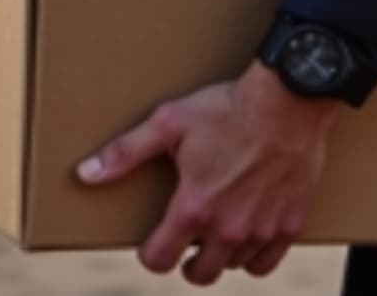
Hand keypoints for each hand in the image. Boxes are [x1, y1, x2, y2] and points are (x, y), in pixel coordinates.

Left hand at [76, 61, 341, 285]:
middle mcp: (228, 228)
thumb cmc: (224, 110)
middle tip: (184, 241)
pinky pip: (267, 262)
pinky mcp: (291, 224)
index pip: (160, 259)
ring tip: (214, 230)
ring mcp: (262, 230)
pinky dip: (254, 255)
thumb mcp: (166, 124)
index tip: (151, 244)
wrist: (286, 102)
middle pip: (200, 274)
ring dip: (220, 255)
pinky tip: (246, 235)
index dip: (150, 256)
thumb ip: (125, 154)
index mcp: (193, 208)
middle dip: (186, 262)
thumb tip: (85, 175)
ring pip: (234, 266)